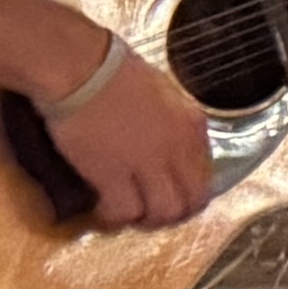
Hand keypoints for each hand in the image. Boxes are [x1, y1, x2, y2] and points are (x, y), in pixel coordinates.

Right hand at [41, 41, 217, 227]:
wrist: (82, 68)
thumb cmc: (115, 72)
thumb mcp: (163, 95)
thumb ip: (173, 124)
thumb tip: (168, 145)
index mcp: (193, 126)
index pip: (205, 177)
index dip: (187, 193)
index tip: (168, 194)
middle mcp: (178, 148)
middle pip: (190, 201)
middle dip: (172, 214)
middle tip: (150, 212)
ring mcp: (147, 163)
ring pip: (163, 213)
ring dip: (146, 219)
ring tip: (127, 213)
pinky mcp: (113, 174)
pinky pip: (124, 212)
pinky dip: (114, 217)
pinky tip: (102, 210)